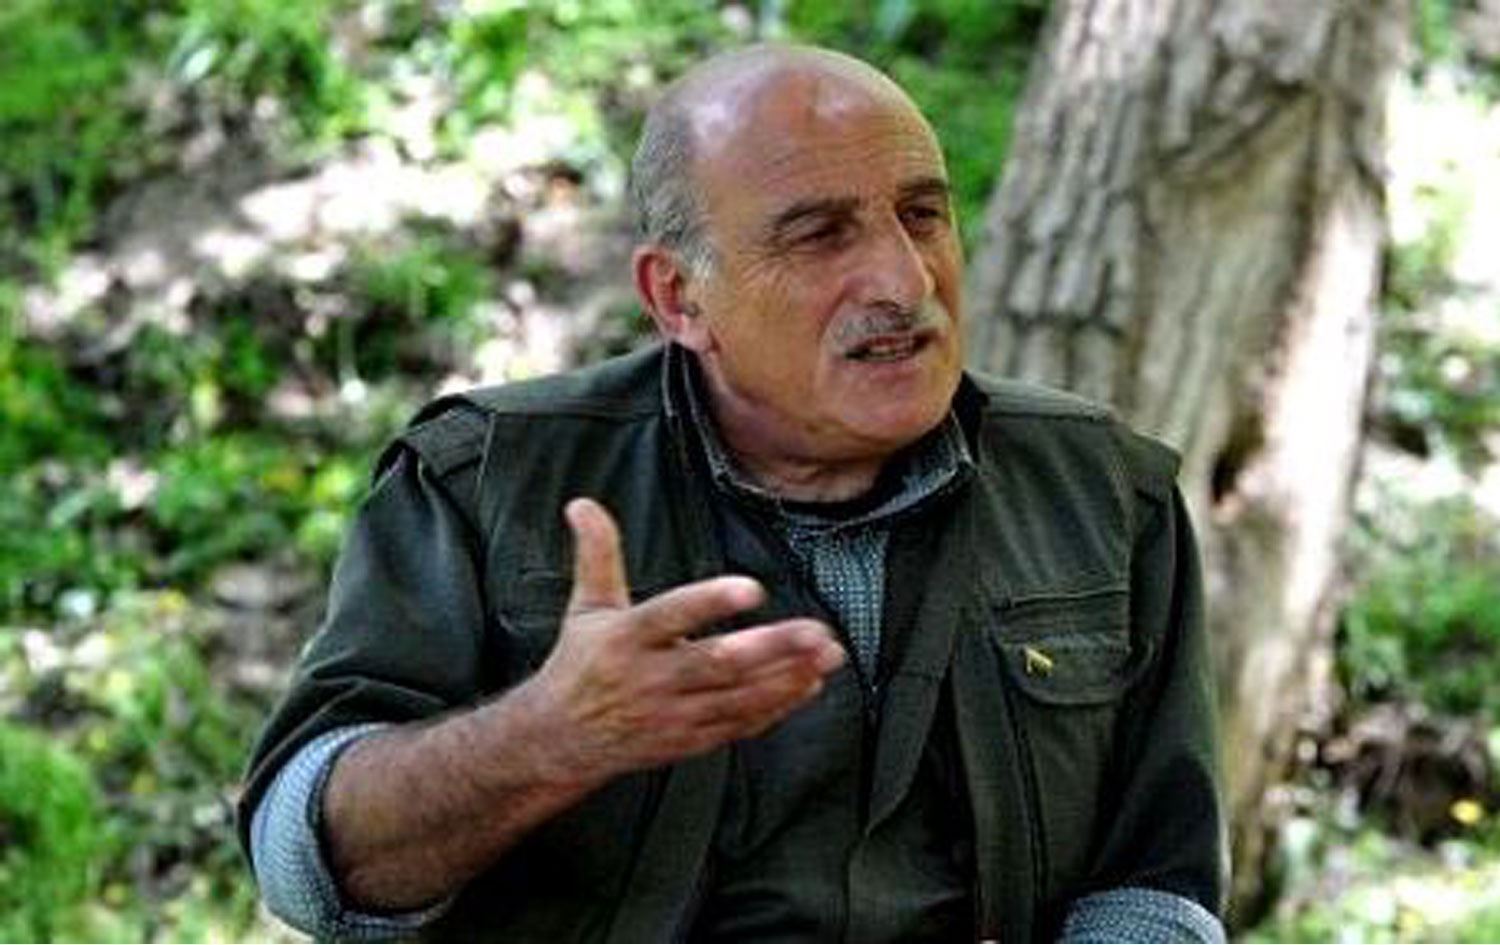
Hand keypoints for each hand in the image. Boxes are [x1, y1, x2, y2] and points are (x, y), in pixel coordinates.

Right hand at [524, 497, 844, 784]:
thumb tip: (582, 503)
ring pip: (738, 697)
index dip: (710, 602)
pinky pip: (740, 724)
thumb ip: (597, 554)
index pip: (670, 616)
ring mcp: (674, 714)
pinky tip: (809, 684)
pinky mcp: (689, 739)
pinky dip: (777, 706)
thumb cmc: (581, 666)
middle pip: (718, 663)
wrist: (560, 740)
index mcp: (626, 639)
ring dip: (787, 676)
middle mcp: (652, 679)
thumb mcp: (585, 606)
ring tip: (826, 653)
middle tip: (814, 630)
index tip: (751, 589)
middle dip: (771, 648)